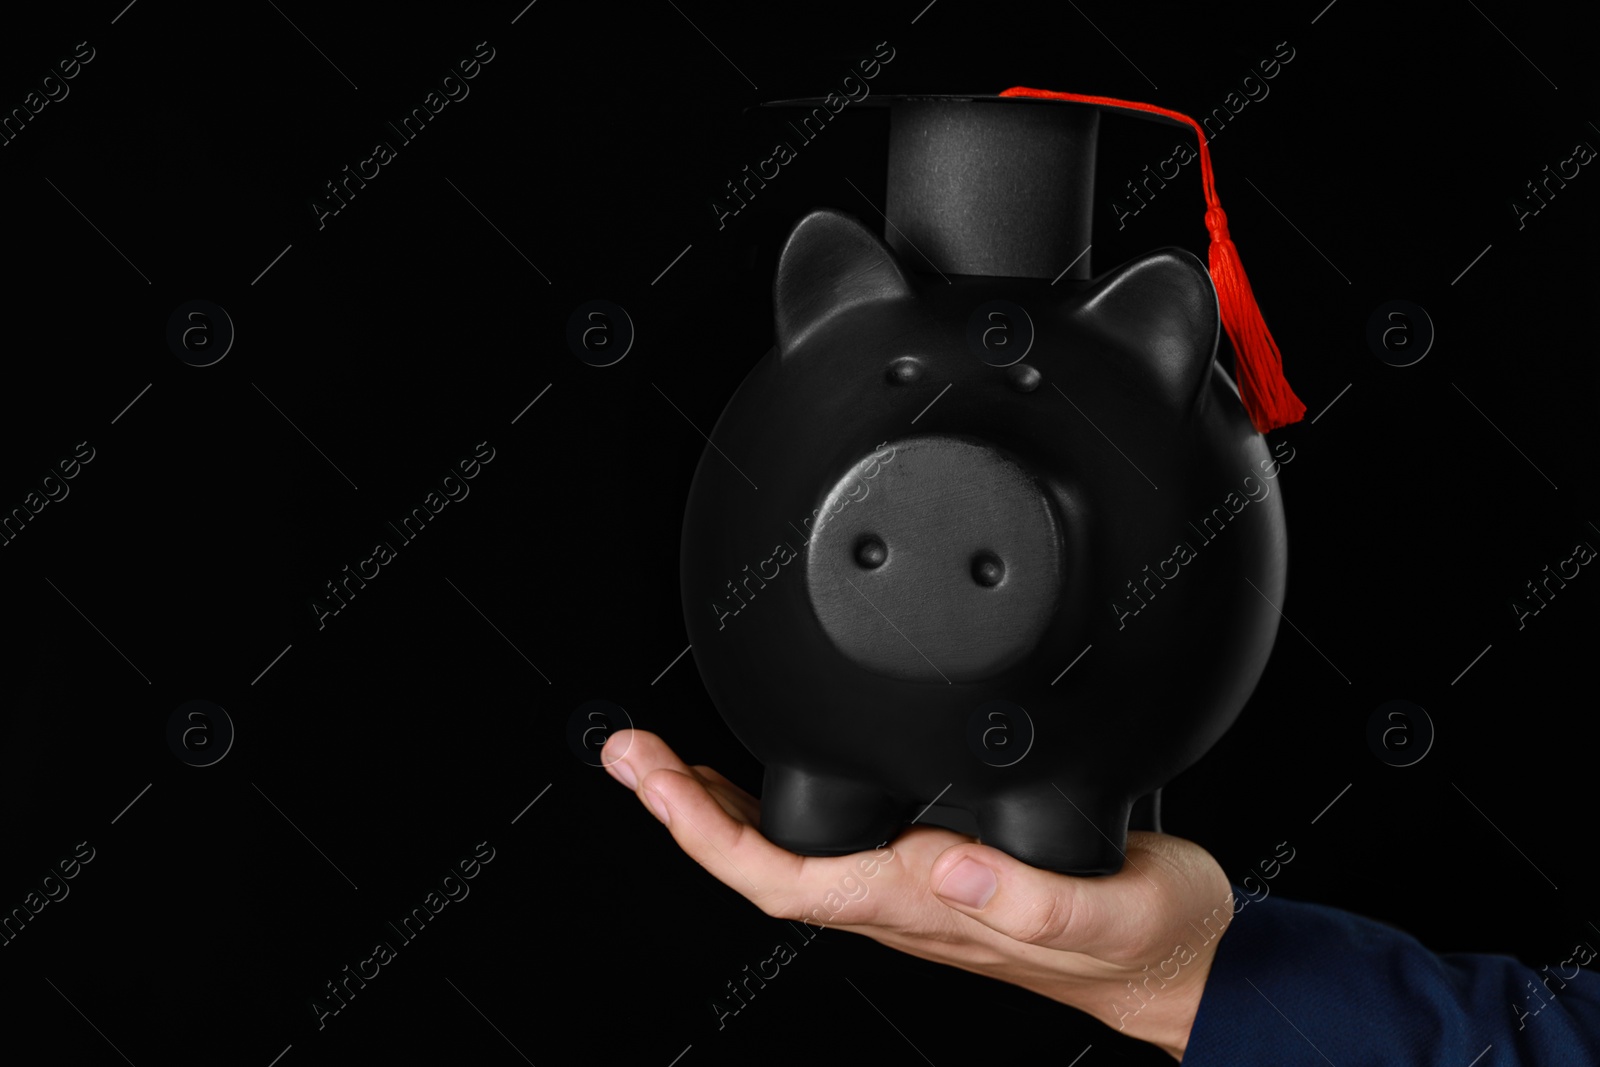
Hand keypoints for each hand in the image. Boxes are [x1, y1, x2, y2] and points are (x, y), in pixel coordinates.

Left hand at [601, 729, 1234, 1060]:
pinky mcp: (931, 865)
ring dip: (712, 805)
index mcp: (926, 905)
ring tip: (660, 757)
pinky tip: (753, 776)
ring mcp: (909, 886)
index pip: (782, 878)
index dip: (706, 831)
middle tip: (627, 747)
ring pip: (782, 853)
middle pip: (759, 862)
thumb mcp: (1111, 913)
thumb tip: (942, 863)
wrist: (1181, 961)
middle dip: (681, 807)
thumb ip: (1030, 896)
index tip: (656, 775)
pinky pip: (824, 840)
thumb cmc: (1149, 939)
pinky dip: (769, 804)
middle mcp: (901, 898)